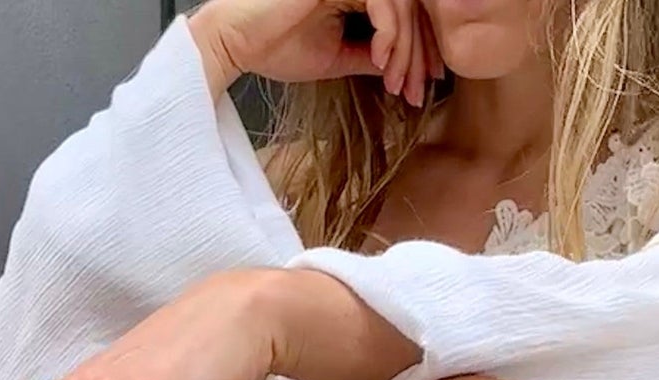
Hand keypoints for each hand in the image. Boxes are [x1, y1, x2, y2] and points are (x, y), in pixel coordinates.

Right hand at [188, 0, 443, 106]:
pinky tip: (382, 60)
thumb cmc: (275, 46)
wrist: (237, 40)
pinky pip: (383, 1)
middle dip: (419, 54)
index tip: (421, 88)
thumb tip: (401, 69)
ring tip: (397, 83)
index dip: (417, 52)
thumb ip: (370, 56)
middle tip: (419, 92)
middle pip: (409, 9)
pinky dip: (389, 32)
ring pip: (402, 5)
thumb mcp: (337, 57)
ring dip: (405, 49)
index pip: (402, 17)